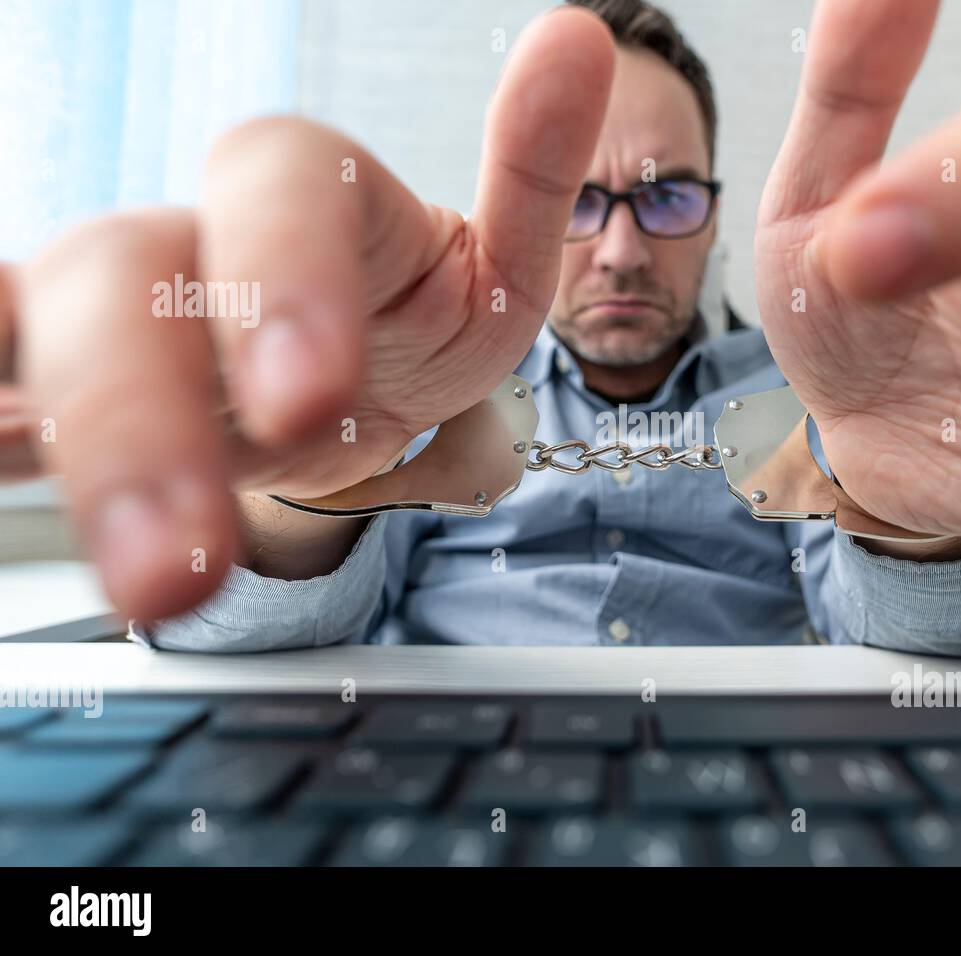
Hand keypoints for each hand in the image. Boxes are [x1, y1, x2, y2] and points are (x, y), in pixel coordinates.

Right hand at [0, 8, 614, 618]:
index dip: (281, 272)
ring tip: (120, 571)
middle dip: (141, 416)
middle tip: (181, 558)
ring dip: (71, 447)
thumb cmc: (420, 322)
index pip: (275, 181)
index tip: (310, 394)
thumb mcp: (497, 269)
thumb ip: (530, 176)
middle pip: (119, 276)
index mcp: (313, 198)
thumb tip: (576, 42)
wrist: (363, 380)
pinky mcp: (77, 392)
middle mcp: (197, 243)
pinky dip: (1, 426)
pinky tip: (9, 461)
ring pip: (38, 336)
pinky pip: (10, 396)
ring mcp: (124, 320)